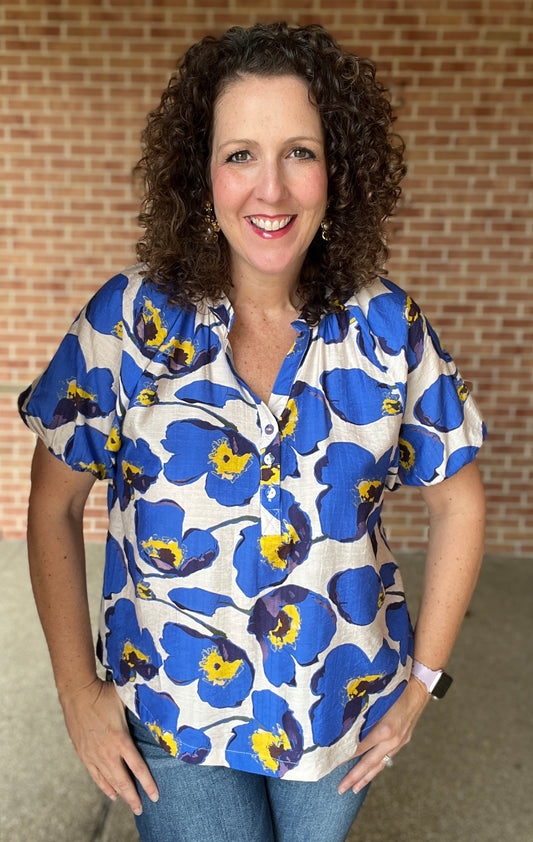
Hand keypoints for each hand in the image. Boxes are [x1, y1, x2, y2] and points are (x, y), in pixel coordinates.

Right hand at [59, 677, 158, 814]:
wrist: (78, 693)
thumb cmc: (104, 693)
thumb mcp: (127, 699)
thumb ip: (142, 707)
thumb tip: (160, 705)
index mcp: (121, 739)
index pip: (138, 767)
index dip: (147, 783)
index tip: (155, 795)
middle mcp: (107, 751)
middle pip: (123, 781)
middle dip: (134, 797)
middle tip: (141, 809)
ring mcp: (94, 754)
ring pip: (109, 782)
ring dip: (120, 794)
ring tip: (130, 804)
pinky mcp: (84, 754)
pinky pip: (96, 776)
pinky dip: (104, 787)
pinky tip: (111, 794)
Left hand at [338, 676, 429, 794]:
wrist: (419, 687)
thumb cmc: (396, 688)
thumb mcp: (376, 700)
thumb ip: (362, 714)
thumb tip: (342, 723)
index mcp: (384, 730)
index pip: (360, 748)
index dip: (345, 757)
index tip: (332, 764)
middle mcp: (392, 740)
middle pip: (369, 763)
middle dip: (354, 777)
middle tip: (341, 789)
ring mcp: (399, 742)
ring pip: (380, 764)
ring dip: (366, 777)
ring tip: (355, 788)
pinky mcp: (403, 740)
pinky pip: (388, 757)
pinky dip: (377, 766)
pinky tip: (371, 771)